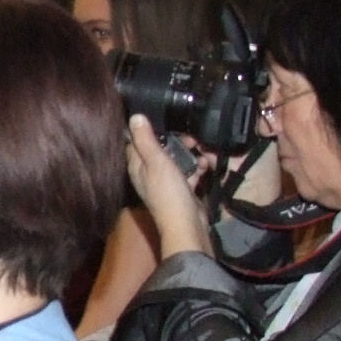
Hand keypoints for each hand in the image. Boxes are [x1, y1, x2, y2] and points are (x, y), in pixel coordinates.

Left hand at [126, 116, 212, 260]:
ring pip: (177, 159)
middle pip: (160, 149)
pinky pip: (189, 172)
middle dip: (176, 141)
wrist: (188, 224)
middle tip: (190, 138)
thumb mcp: (156, 161)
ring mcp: (166, 182)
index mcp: (137, 166)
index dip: (148, 130)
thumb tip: (134, 117)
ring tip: (201, 149)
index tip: (162, 119)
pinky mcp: (182, 189)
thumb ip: (146, 139)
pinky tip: (206, 164)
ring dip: (190, 153)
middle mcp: (148, 173)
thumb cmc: (168, 192)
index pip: (136, 142)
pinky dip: (198, 167)